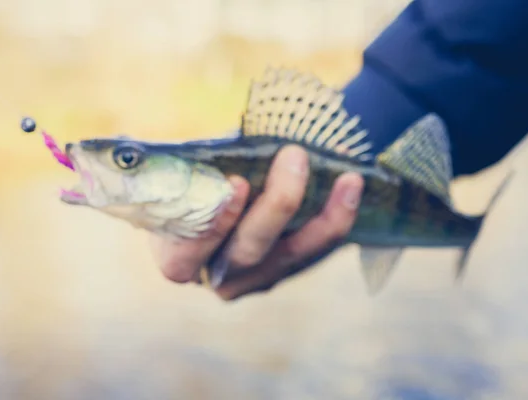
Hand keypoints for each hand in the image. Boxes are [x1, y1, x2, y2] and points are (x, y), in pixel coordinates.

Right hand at [152, 145, 363, 300]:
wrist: (223, 188)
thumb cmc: (196, 177)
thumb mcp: (189, 170)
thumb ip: (199, 164)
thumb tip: (230, 142)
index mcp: (176, 256)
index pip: (184, 257)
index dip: (211, 226)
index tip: (238, 182)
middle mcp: (215, 276)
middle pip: (248, 253)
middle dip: (277, 204)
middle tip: (294, 155)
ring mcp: (254, 279)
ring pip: (290, 256)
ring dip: (322, 217)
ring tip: (347, 178)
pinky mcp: (286, 270)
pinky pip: (315, 253)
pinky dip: (336, 220)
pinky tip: (351, 188)